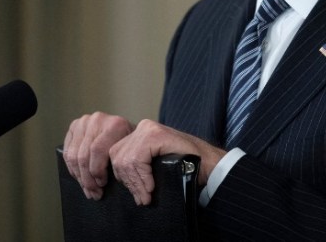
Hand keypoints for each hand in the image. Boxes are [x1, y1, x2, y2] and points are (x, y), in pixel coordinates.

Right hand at [63, 112, 133, 199]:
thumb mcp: (131, 150)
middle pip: (83, 155)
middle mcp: (98, 120)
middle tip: (94, 193)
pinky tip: (79, 177)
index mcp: (114, 124)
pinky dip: (72, 168)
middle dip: (88, 179)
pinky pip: (67, 152)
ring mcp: (84, 122)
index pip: (97, 150)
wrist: (125, 128)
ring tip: (87, 188)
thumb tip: (108, 183)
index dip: (96, 171)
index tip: (102, 185)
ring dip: (79, 176)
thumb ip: (121, 161)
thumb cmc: (130, 143)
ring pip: (73, 155)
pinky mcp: (74, 126)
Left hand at [108, 119, 226, 205]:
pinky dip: (142, 177)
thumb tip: (115, 181)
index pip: (115, 155)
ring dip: (135, 183)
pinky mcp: (156, 134)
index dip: (119, 176)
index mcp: (139, 134)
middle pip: (117, 157)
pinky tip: (152, 187)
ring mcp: (149, 129)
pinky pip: (137, 159)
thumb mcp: (154, 165)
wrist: (210, 163)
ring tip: (146, 196)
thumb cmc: (185, 166)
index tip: (131, 193)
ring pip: (125, 160)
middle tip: (141, 198)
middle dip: (127, 182)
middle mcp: (142, 128)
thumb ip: (137, 167)